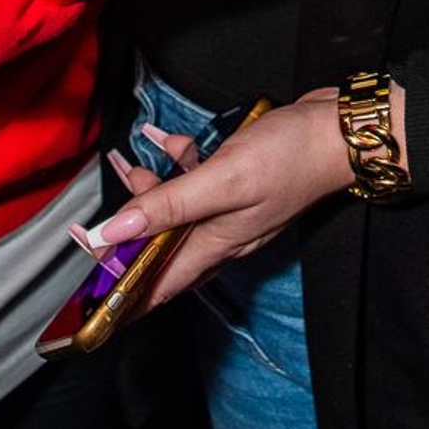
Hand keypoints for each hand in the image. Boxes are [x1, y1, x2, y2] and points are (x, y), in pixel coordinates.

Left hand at [82, 91, 358, 308]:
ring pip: (177, 211)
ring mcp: (231, 210)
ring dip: (150, 190)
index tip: (87, 296)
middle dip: (125, 233)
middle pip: (160, 248)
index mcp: (214, 246)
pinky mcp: (239, 182)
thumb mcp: (222, 180)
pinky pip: (197, 180)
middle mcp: (221, 235)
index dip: (121, 295)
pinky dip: (179, 163)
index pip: (157, 287)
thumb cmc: (290, 158)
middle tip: (92, 216)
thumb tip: (112, 233)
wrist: (341, 133)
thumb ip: (169, 206)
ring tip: (129, 160)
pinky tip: (168, 141)